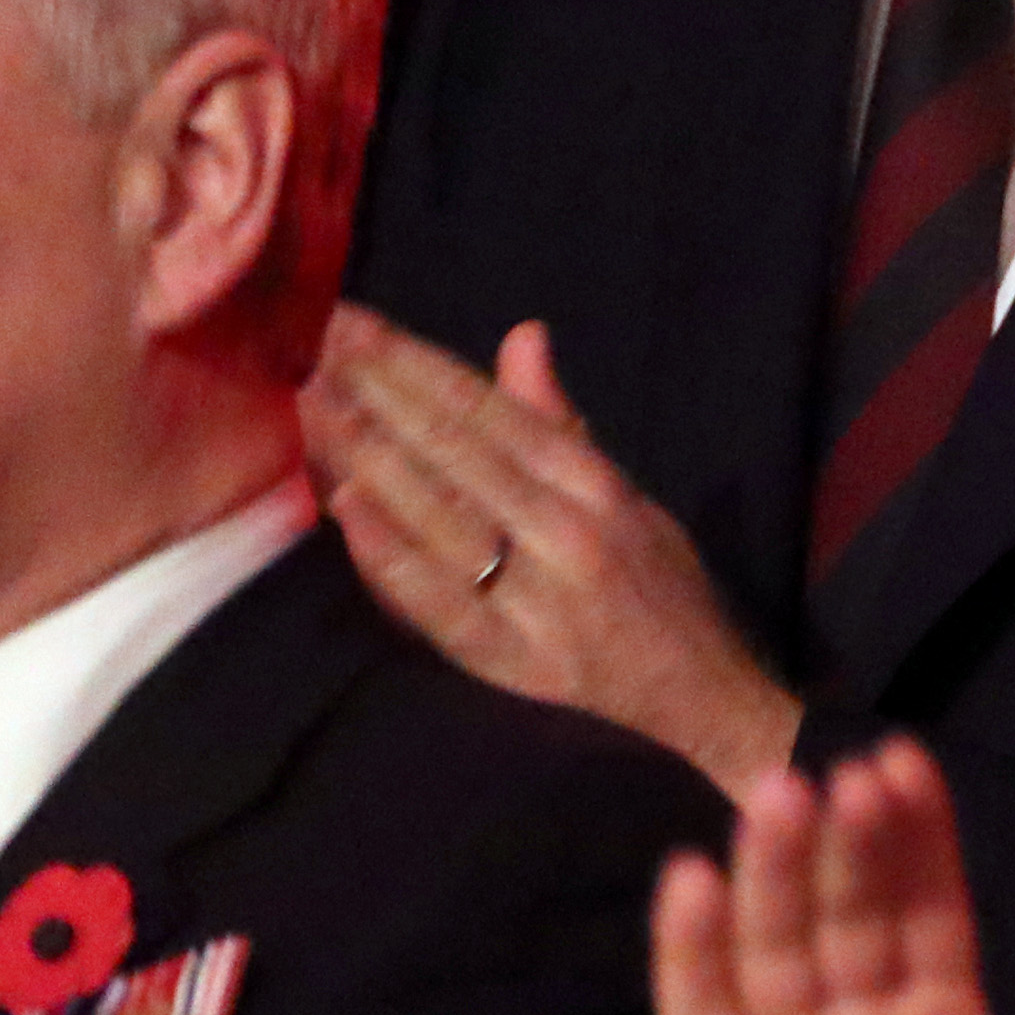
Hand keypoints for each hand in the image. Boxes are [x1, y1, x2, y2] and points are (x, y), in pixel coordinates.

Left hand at [307, 303, 802, 789]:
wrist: (697, 690)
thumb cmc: (656, 581)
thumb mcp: (624, 490)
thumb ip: (559, 420)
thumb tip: (521, 335)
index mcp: (595, 485)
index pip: (492, 412)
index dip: (419, 365)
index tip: (359, 324)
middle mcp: (566, 533)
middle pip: (460, 452)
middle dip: (382, 393)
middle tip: (319, 345)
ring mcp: (536, 598)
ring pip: (441, 516)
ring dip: (372, 458)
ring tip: (317, 409)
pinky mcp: (510, 659)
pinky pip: (439, 602)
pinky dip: (391, 554)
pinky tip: (347, 509)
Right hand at [655, 738, 1014, 1014]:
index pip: (926, 905)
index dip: (918, 838)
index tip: (909, 763)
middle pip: (844, 912)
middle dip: (845, 843)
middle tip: (848, 770)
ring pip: (774, 951)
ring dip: (770, 873)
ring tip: (778, 796)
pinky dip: (691, 955)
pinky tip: (690, 882)